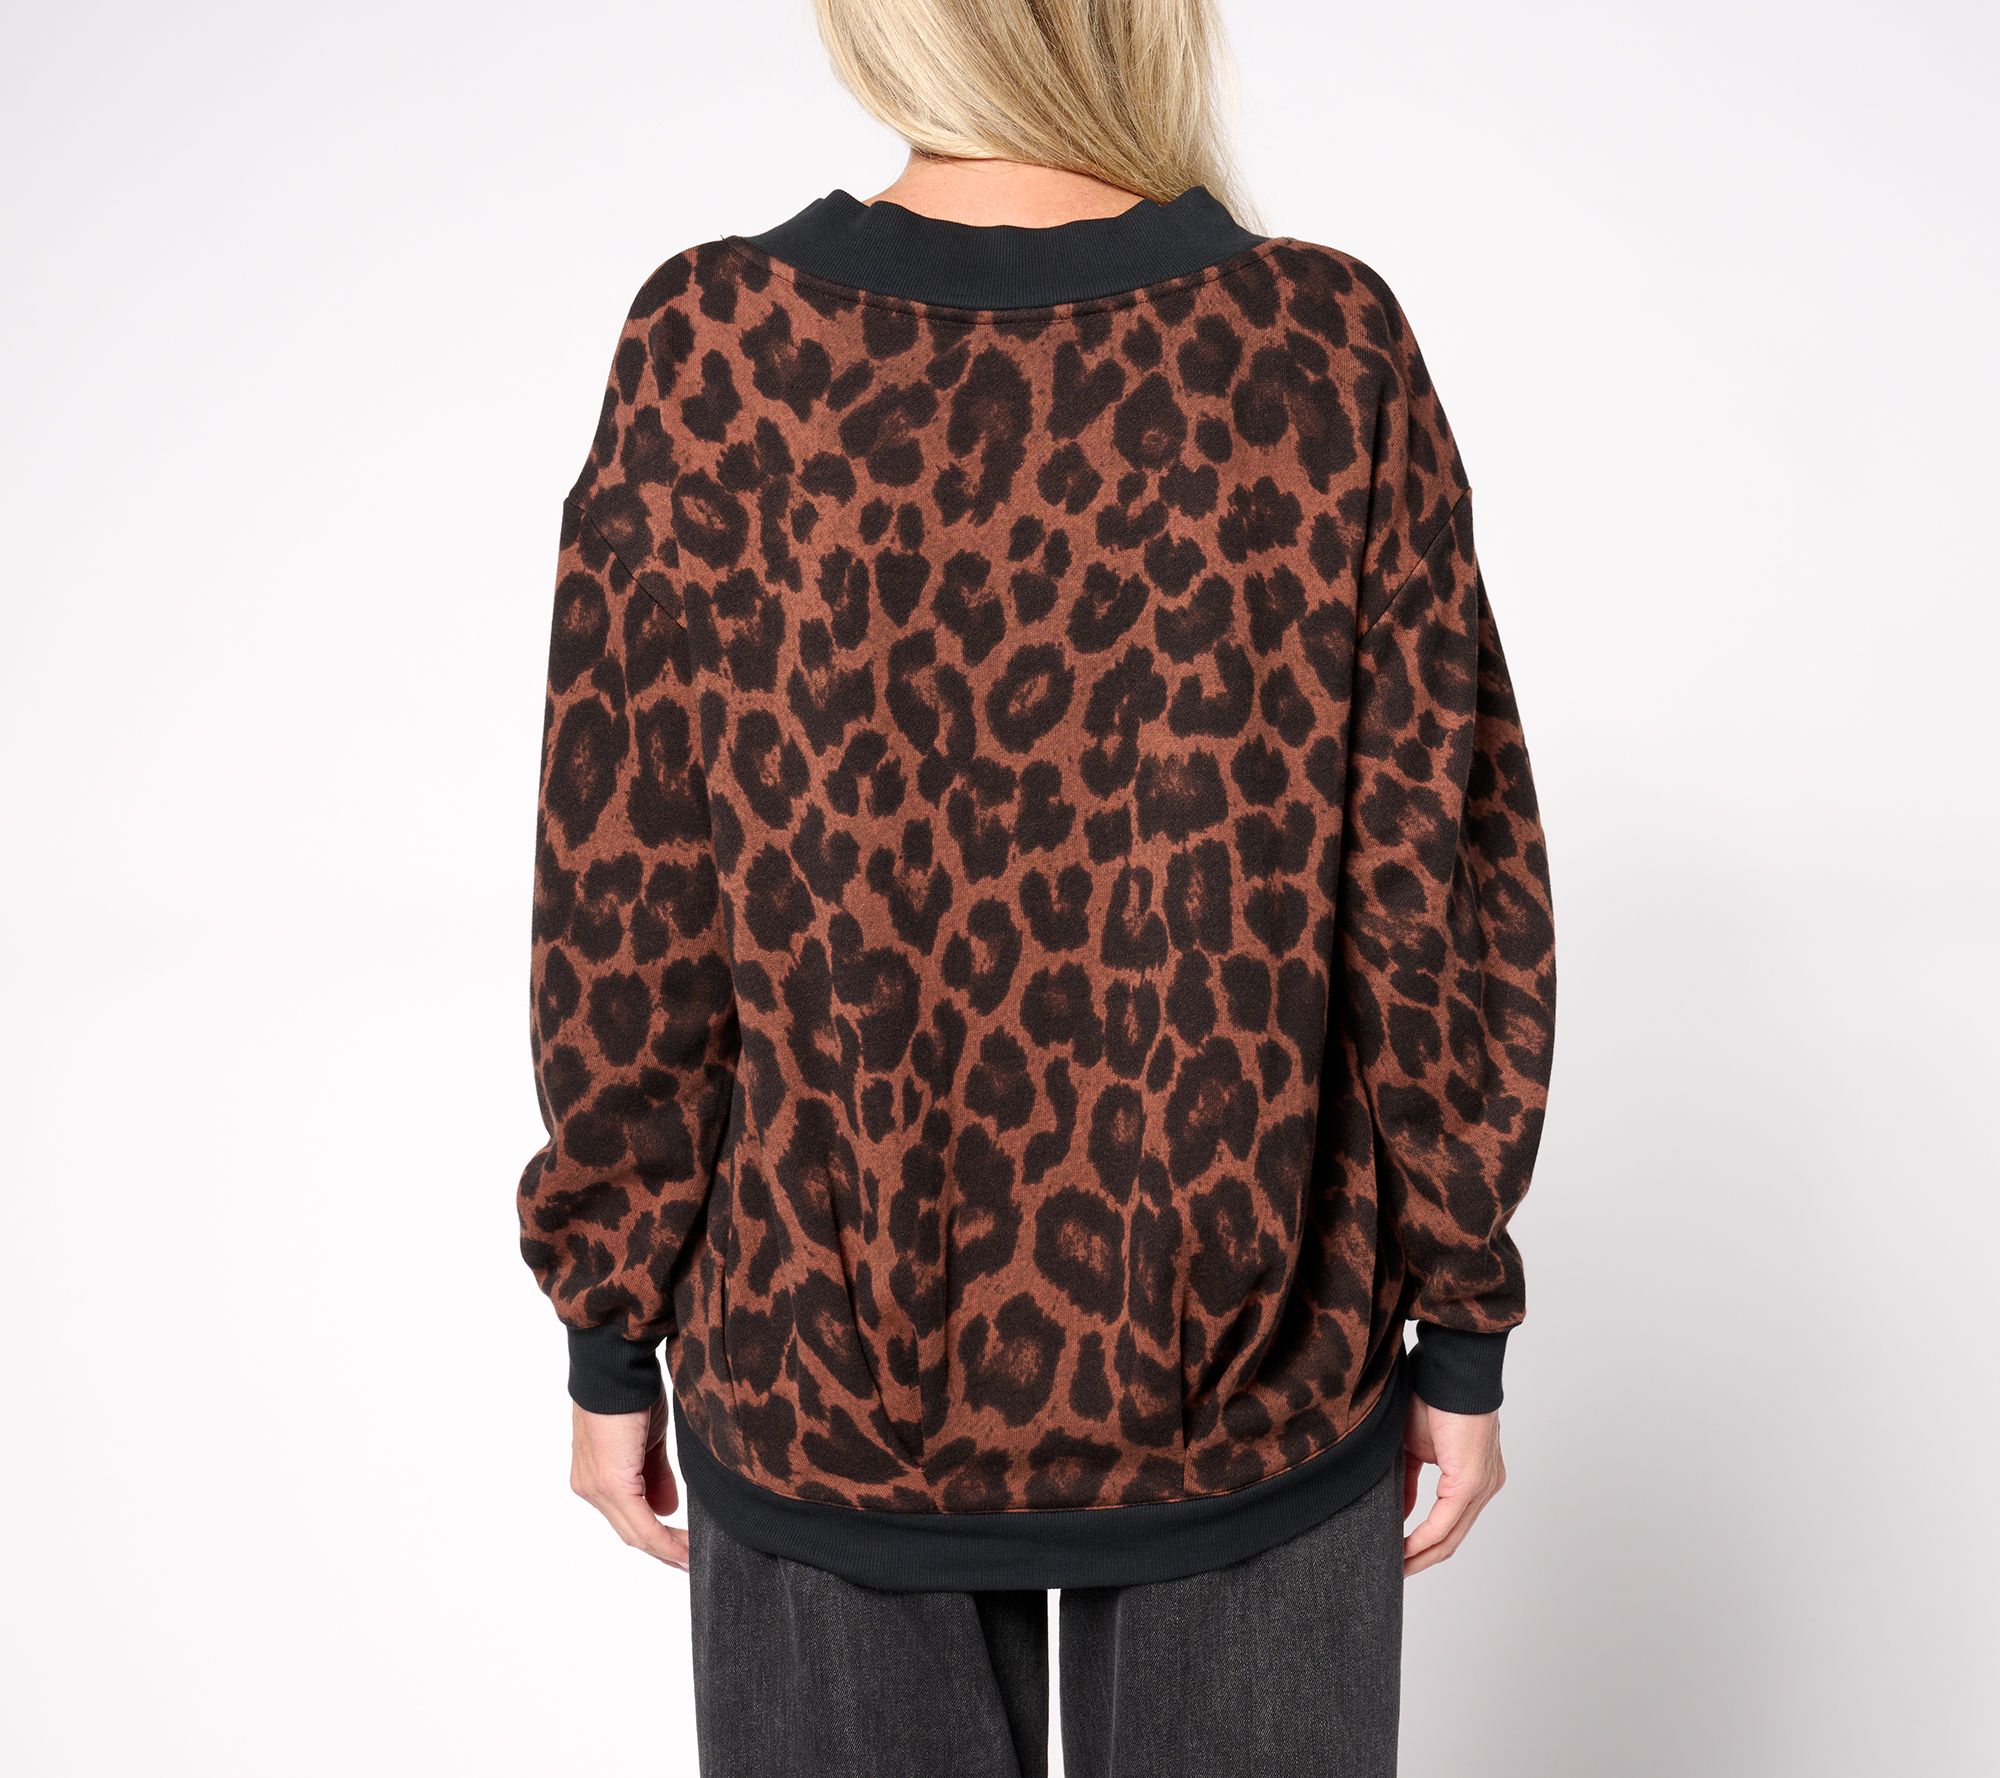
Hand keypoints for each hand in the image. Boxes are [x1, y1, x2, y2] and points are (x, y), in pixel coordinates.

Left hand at [570, 1394, 687, 1568]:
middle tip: (689, 1560)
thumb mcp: (647, 1442)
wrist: (617, 1369)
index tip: (680, 1548)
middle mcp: (590, 1487)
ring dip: (665, 1548)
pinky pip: (641, 1523)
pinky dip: (662, 1539)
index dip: (654, 1537)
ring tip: (692, 1557)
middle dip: (662, 1549)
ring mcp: (596, 1488)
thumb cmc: (631, 1394)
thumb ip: (654, 1476)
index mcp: (596, 1476)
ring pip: (635, 1532)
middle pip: (630, 1531)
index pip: (626, 1517)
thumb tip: (667, 1509)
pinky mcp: (610, 1484)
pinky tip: (681, 1550)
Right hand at [1401, 1396, 1504, 1575]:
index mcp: (1476, 1476)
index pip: (1452, 1522)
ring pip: (1452, 1536)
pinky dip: (1423, 1538)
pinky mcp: (1469, 1482)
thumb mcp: (1415, 1447)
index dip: (1426, 1543)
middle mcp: (1486, 1486)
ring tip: (1396, 1567)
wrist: (1450, 1369)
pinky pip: (1445, 1521)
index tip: (1400, 1554)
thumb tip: (1401, 1512)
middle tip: (1396, 1572)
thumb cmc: (1432, 1396)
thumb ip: (1410, 1481)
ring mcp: (1482, 1486)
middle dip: (1423, 1559)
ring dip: (1421, 1555)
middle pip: (1454, 1538)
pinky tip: (1403, 1549)